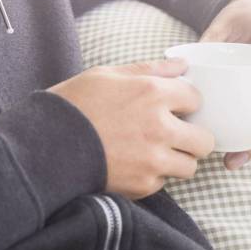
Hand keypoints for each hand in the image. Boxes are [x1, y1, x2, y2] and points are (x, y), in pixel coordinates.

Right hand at [48, 59, 215, 198]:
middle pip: (204, 140)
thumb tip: (181, 64)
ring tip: (155, 152)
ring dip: (177, 160)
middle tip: (176, 135)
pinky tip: (133, 164)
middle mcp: (159, 127)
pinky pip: (163, 183)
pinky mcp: (143, 185)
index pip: (196, 99)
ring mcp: (153, 159)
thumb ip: (149, 69)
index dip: (186, 102)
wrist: (46, 145)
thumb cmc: (74, 104)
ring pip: (189, 166)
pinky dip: (153, 176)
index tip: (176, 107)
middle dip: (193, 137)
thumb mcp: (106, 74)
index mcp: (152, 93)